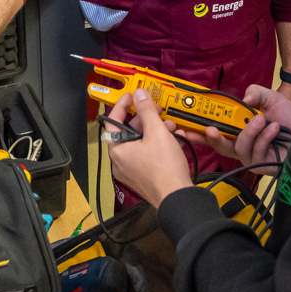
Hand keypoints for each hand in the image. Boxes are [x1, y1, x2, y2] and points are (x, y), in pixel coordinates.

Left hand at [106, 90, 193, 206]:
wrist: (177, 197)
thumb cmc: (164, 167)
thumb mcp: (156, 132)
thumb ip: (146, 110)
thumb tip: (139, 94)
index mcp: (117, 150)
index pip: (113, 121)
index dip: (122, 105)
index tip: (132, 96)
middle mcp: (121, 162)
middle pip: (129, 132)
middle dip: (145, 119)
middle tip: (156, 110)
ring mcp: (132, 171)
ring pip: (140, 143)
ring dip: (156, 131)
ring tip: (171, 126)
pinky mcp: (144, 176)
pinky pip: (148, 155)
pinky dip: (159, 145)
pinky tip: (175, 139)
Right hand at [179, 84, 290, 173]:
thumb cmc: (290, 117)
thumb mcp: (270, 98)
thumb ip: (256, 93)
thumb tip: (245, 98)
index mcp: (239, 130)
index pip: (214, 133)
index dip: (198, 132)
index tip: (183, 129)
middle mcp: (242, 145)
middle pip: (219, 146)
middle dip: (212, 138)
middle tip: (210, 129)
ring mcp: (252, 158)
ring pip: (239, 147)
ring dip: (249, 132)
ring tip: (262, 119)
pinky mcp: (263, 167)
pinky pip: (256, 152)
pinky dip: (265, 138)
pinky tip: (275, 128)